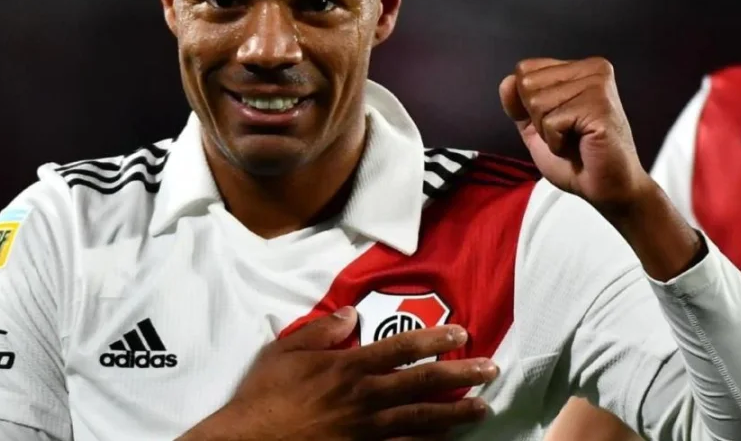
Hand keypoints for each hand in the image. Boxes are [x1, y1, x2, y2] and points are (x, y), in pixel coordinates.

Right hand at [179, 307, 496, 440]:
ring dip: (455, 414)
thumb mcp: (284, 352)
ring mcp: (367, 431)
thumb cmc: (264, 396)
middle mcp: (365, 397)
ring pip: (422, 421)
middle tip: (490, 370)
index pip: (400, 347)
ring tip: (482, 409)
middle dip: (460, 375)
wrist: (250, 440)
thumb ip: (319, 332)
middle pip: (423, 383)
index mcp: (348, 368)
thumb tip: (348, 314)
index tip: (460, 332)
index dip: (434, 337)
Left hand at [498, 57, 650, 209]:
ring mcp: (598, 85)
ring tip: (575, 140)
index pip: (525, 70)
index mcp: (579, 69)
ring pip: (537, 103)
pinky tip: (581, 146)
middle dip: (538, 119)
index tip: (558, 122)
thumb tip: (507, 81)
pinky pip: (552, 121)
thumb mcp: (536, 128)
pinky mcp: (599, 106)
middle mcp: (592, 69)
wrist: (607, 188)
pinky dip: (558, 143)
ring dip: (549, 133)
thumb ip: (518, 104)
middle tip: (568, 134)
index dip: (529, 105)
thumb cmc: (578, 159)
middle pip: (527, 84)